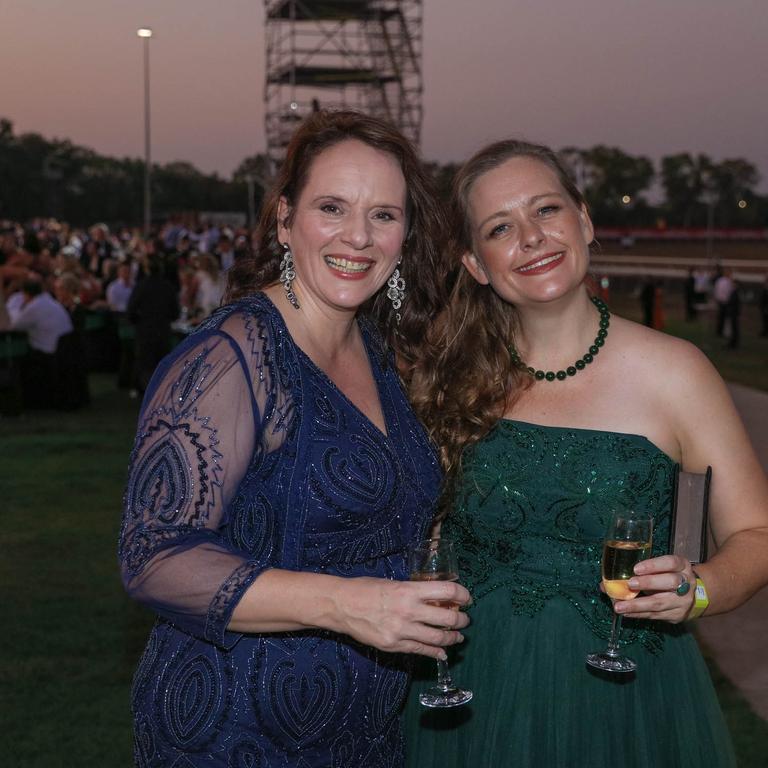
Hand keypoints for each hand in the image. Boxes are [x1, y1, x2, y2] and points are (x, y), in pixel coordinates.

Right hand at [330, 576, 470, 659]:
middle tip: (464, 619)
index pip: (447, 591)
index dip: (462, 594)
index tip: (467, 598)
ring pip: (437, 638)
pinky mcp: (393, 645)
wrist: (341, 605)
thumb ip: (414, 592)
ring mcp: (401, 631)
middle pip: (447, 618)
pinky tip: (442, 652)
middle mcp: (408, 611)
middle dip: (461, 620)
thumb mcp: (394, 583)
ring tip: (457, 636)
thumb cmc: (366, 588)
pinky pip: (420, 651)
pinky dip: (435, 653)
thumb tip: (436, 599)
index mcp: (409, 590)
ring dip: (452, 638)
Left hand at [611, 554, 695, 623]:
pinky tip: (626, 613)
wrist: (693, 597)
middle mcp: (686, 582)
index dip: (653, 565)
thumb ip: (639, 570)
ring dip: (637, 605)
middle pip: (670, 582)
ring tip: (619, 606)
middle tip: (630, 584)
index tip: (636, 569)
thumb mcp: (661, 568)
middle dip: (648, 583)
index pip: (670, 562)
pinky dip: (638, 614)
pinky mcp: (677, 615)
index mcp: (682, 566)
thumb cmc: (668, 576)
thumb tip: (605, 583)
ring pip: (660, 602)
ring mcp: (683, 601)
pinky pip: (655, 615)